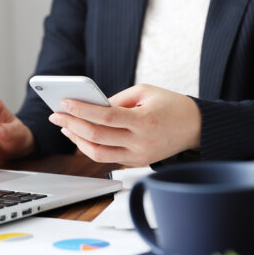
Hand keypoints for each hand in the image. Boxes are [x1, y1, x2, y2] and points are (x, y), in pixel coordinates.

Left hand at [48, 84, 200, 166]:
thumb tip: (90, 106)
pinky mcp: (137, 163)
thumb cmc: (171, 105)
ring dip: (77, 140)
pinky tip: (80, 135)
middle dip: (72, 124)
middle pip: (97, 138)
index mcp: (144, 122)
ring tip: (65, 126)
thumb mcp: (146, 91)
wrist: (196, 127)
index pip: (106, 118)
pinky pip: (108, 158)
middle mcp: (140, 143)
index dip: (82, 110)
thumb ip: (117, 99)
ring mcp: (138, 156)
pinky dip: (91, 147)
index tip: (64, 102)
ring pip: (98, 154)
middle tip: (56, 114)